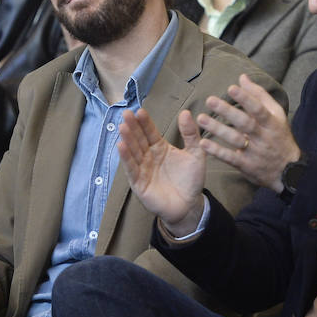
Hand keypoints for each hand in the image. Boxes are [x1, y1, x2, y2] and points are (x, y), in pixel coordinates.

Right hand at [118, 107, 206, 234]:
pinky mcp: (139, 183)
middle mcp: (148, 156)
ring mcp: (142, 169)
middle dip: (132, 127)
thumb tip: (185, 112)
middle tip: (126, 113)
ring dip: (127, 139)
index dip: (145, 122)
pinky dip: (126, 157)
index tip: (140, 111)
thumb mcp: (196, 154)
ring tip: (123, 127)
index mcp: (160, 148)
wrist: (189, 205)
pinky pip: (131, 168)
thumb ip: (191, 134)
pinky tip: (121, 145)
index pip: (150, 131)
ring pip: (133, 151)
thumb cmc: (191, 180)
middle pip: (139, 139)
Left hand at [195, 75, 299, 193]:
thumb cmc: (279, 136)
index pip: (259, 109)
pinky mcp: (247, 166)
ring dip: (218, 129)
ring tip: (201, 119)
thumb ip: (259, 95)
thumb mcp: (276, 114)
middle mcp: (263, 137)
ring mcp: (255, 152)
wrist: (289, 171)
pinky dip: (217, 151)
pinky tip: (203, 144)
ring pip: (236, 139)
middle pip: (245, 123)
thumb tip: (242, 77)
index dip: (246, 98)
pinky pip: (231, 158)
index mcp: (271, 122)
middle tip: (210, 100)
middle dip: (227, 111)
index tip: (231, 88)